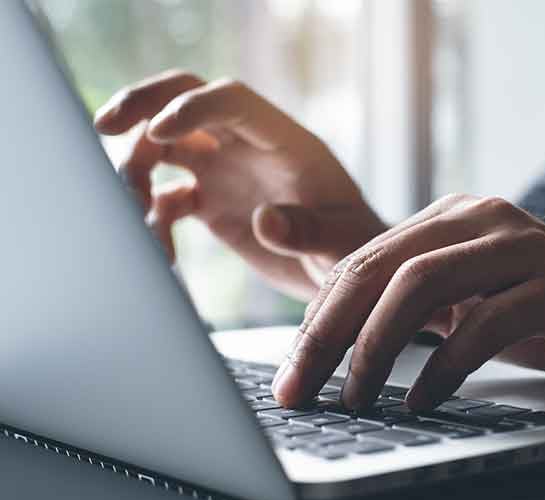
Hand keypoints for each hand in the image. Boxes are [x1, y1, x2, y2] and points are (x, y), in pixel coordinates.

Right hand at [94, 70, 386, 299]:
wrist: (346, 270)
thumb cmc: (355, 248)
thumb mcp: (342, 242)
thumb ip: (307, 231)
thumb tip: (265, 221)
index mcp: (285, 142)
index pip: (232, 101)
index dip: (192, 107)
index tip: (158, 131)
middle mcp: (249, 147)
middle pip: (185, 100)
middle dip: (142, 104)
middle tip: (104, 126)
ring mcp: (227, 172)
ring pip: (164, 146)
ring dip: (135, 170)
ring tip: (134, 213)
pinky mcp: (211, 203)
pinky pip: (166, 197)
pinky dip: (151, 220)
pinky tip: (160, 254)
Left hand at [271, 193, 544, 409]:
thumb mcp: (472, 304)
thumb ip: (417, 308)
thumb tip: (336, 345)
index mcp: (454, 218)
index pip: (364, 260)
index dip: (318, 318)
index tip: (291, 372)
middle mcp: (483, 219)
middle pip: (382, 268)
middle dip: (329, 334)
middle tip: (299, 388)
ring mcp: (524, 246)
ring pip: (424, 284)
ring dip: (377, 347)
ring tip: (356, 396)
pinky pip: (486, 322)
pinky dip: (445, 366)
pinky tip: (422, 399)